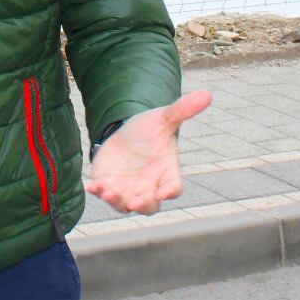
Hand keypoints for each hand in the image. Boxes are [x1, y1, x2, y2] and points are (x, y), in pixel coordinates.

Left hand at [86, 90, 211, 215]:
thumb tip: (206, 93)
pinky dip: (98, 193)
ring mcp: (127, 189)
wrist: (124, 133)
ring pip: (124, 205)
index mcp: (166, 172)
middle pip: (150, 206)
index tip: (164, 193)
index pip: (173, 187)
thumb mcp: (163, 118)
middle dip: (143, 205)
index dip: (170, 191)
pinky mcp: (108, 185)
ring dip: (117, 201)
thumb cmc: (149, 130)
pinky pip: (103, 194)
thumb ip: (181, 110)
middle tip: (136, 202)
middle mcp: (148, 186)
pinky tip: (93, 186)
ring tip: (108, 193)